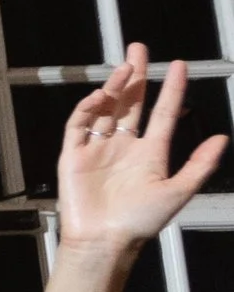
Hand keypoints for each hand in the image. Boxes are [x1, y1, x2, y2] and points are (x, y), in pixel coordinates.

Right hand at [55, 44, 227, 254]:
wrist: (105, 242)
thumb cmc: (141, 222)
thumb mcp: (179, 191)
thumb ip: (200, 164)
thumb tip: (223, 137)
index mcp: (149, 153)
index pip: (162, 113)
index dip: (172, 89)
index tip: (180, 66)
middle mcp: (123, 147)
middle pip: (130, 103)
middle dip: (135, 75)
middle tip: (138, 49)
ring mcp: (97, 150)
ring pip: (106, 109)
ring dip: (115, 87)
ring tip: (125, 67)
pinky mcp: (73, 157)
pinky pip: (78, 126)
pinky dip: (87, 109)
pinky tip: (101, 97)